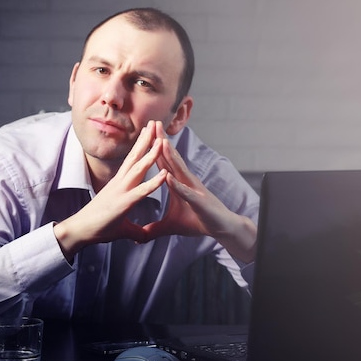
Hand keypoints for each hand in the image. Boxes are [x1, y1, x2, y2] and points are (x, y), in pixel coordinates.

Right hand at [53, 121, 166, 259]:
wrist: (79, 232)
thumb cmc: (98, 227)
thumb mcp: (123, 228)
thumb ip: (136, 230)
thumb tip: (144, 237)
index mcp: (120, 184)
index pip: (133, 161)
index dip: (141, 147)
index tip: (149, 133)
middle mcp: (120, 183)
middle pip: (135, 156)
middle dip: (146, 139)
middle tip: (155, 123)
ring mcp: (121, 191)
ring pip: (139, 168)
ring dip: (152, 154)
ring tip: (162, 140)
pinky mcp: (123, 203)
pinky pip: (142, 190)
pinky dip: (154, 182)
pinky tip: (165, 174)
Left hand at [143, 122, 256, 261]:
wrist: (221, 228)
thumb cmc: (198, 222)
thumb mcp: (171, 226)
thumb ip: (154, 228)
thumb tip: (139, 237)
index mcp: (178, 183)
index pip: (163, 162)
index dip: (153, 148)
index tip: (143, 133)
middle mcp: (186, 181)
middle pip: (171, 159)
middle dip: (161, 141)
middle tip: (152, 123)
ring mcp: (193, 190)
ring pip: (179, 170)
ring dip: (170, 156)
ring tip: (160, 141)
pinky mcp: (199, 202)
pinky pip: (186, 192)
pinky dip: (177, 185)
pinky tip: (168, 178)